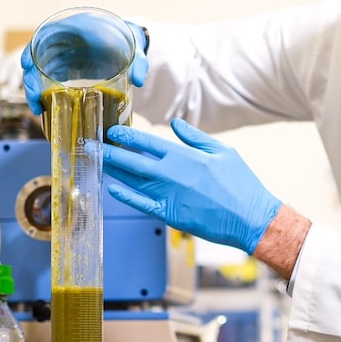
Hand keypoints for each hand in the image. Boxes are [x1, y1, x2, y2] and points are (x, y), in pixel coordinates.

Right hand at [20, 12, 148, 115]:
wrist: (127, 45)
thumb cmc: (128, 40)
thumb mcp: (135, 47)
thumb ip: (138, 61)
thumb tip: (139, 80)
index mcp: (76, 28)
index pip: (46, 34)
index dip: (33, 49)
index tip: (26, 64)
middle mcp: (64, 40)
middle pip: (37, 56)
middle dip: (31, 78)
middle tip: (34, 99)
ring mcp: (62, 54)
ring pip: (39, 70)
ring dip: (34, 89)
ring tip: (38, 109)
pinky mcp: (65, 67)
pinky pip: (48, 78)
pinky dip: (44, 92)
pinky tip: (45, 107)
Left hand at [103, 119, 282, 254]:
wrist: (250, 217)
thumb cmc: (240, 184)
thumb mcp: (223, 152)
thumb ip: (195, 138)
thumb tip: (176, 124)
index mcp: (184, 155)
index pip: (146, 141)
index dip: (126, 135)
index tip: (112, 131)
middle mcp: (170, 173)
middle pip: (131, 159)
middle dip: (108, 151)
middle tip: (90, 145)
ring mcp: (167, 195)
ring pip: (132, 180)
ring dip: (113, 170)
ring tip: (97, 162)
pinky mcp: (169, 215)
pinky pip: (141, 204)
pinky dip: (125, 195)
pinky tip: (112, 188)